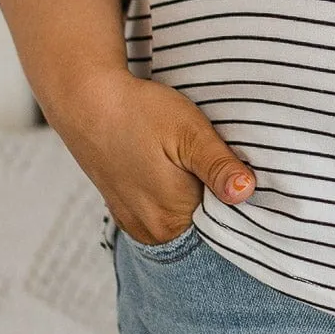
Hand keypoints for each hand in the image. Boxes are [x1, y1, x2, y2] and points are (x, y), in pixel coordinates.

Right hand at [42, 67, 255, 245]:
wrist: (88, 102)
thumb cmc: (141, 113)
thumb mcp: (190, 132)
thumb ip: (219, 166)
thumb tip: (246, 192)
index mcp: (172, 219)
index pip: (223, 227)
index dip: (237, 204)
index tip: (241, 178)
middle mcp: (152, 232)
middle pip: (202, 227)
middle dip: (217, 204)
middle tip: (218, 166)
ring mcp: (135, 223)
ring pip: (182, 222)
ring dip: (195, 202)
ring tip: (193, 167)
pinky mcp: (124, 210)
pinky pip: (161, 216)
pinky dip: (173, 201)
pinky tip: (173, 173)